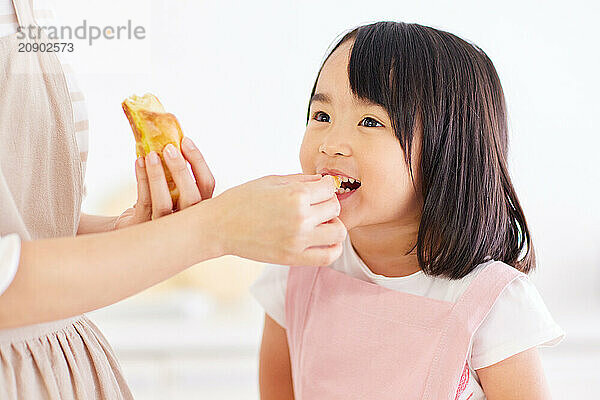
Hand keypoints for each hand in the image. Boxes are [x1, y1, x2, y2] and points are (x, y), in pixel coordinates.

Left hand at [114, 137, 214, 228]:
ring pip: (165, 203)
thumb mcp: (172, 188)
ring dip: (158, 176)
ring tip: (150, 154)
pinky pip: (145, 202)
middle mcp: (187, 219)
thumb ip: (178, 172)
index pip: (207, 184)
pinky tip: (139, 162)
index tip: (186, 141)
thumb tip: (172, 137)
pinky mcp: (145, 226)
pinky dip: (142, 180)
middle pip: (192, 198)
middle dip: (181, 170)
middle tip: (169, 148)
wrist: (134, 228)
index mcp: (199, 206)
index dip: (199, 162)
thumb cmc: (157, 203)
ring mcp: (166, 226)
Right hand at [213, 174, 346, 265]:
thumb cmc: (242, 200)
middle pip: (335, 208)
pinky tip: (323, 240)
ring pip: (339, 232)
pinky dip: (333, 248)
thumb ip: (301, 180)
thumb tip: (325, 181)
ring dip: (333, 225)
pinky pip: (328, 256)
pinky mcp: (294, 258)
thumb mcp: (272, 181)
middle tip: (315, 205)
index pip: (330, 187)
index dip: (325, 186)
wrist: (220, 227)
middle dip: (328, 203)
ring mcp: (298, 240)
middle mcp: (301, 218)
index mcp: (295, 195)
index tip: (317, 189)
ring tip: (319, 222)